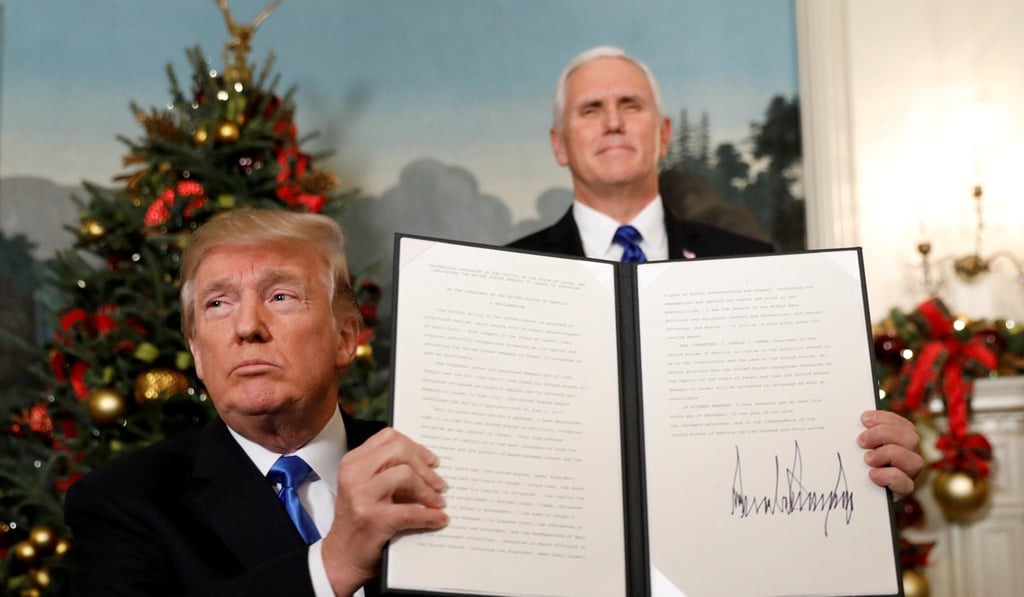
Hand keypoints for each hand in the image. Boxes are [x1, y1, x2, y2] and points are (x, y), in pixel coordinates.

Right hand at [320, 427, 447, 593]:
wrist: (341, 556)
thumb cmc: (358, 521)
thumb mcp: (364, 486)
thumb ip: (385, 470)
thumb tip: (427, 464)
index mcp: (353, 462)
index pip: (389, 437)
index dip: (415, 446)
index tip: (430, 460)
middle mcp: (354, 474)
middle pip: (399, 450)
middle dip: (424, 466)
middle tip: (439, 482)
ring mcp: (362, 496)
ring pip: (405, 475)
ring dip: (428, 490)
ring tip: (438, 501)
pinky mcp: (373, 518)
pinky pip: (410, 511)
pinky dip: (429, 516)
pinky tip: (438, 519)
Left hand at [858, 410, 923, 500]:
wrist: (852, 495)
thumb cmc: (854, 465)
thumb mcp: (856, 446)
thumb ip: (860, 434)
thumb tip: (856, 419)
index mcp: (900, 442)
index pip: (903, 425)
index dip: (885, 418)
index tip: (864, 419)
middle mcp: (908, 457)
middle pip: (912, 439)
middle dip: (884, 434)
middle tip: (861, 441)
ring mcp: (907, 475)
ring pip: (915, 461)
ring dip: (888, 454)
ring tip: (867, 459)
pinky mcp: (901, 492)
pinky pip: (906, 484)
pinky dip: (888, 476)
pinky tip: (872, 474)